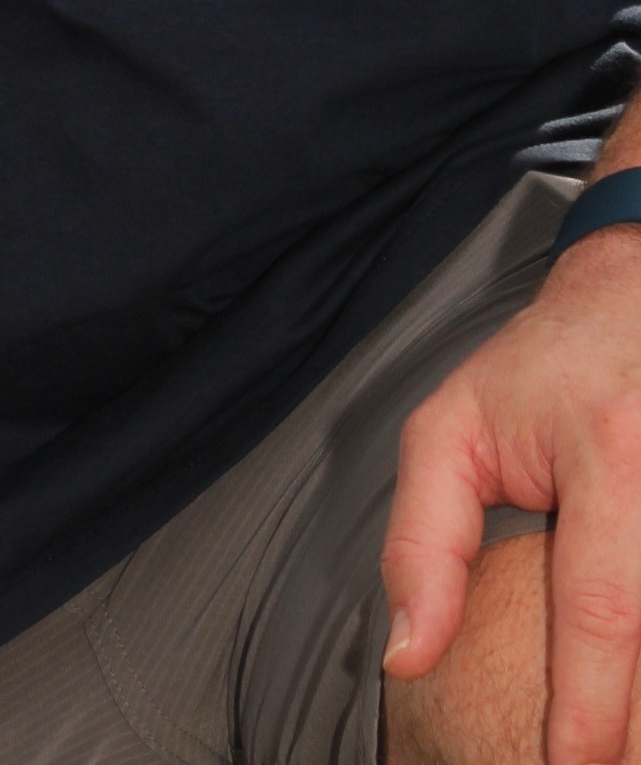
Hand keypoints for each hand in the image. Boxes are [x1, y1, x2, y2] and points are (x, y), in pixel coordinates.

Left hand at [383, 224, 640, 764]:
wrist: (633, 301)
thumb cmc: (539, 374)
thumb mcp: (450, 431)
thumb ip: (423, 542)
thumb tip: (406, 656)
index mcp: (606, 452)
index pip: (600, 607)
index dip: (591, 707)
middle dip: (633, 723)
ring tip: (618, 734)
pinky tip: (636, 692)